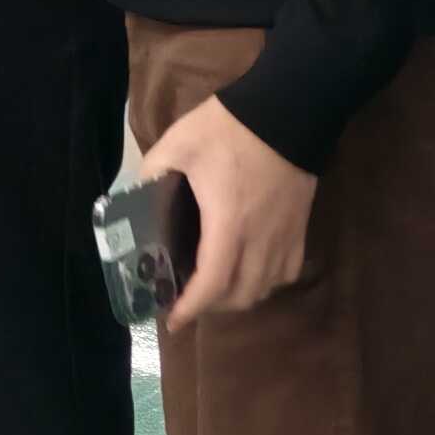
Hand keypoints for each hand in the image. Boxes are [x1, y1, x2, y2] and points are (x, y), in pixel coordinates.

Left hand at [148, 96, 317, 328]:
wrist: (286, 114)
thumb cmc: (230, 130)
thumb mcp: (179, 143)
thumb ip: (153, 170)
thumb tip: (134, 193)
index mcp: (227, 224)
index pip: (212, 283)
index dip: (191, 308)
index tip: (172, 320)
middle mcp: (260, 241)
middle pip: (239, 296)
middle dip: (210, 306)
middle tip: (186, 297)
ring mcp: (285, 238)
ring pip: (264, 289)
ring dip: (237, 297)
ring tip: (212, 286)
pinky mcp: (300, 231)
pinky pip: (284, 274)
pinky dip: (264, 283)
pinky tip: (247, 270)